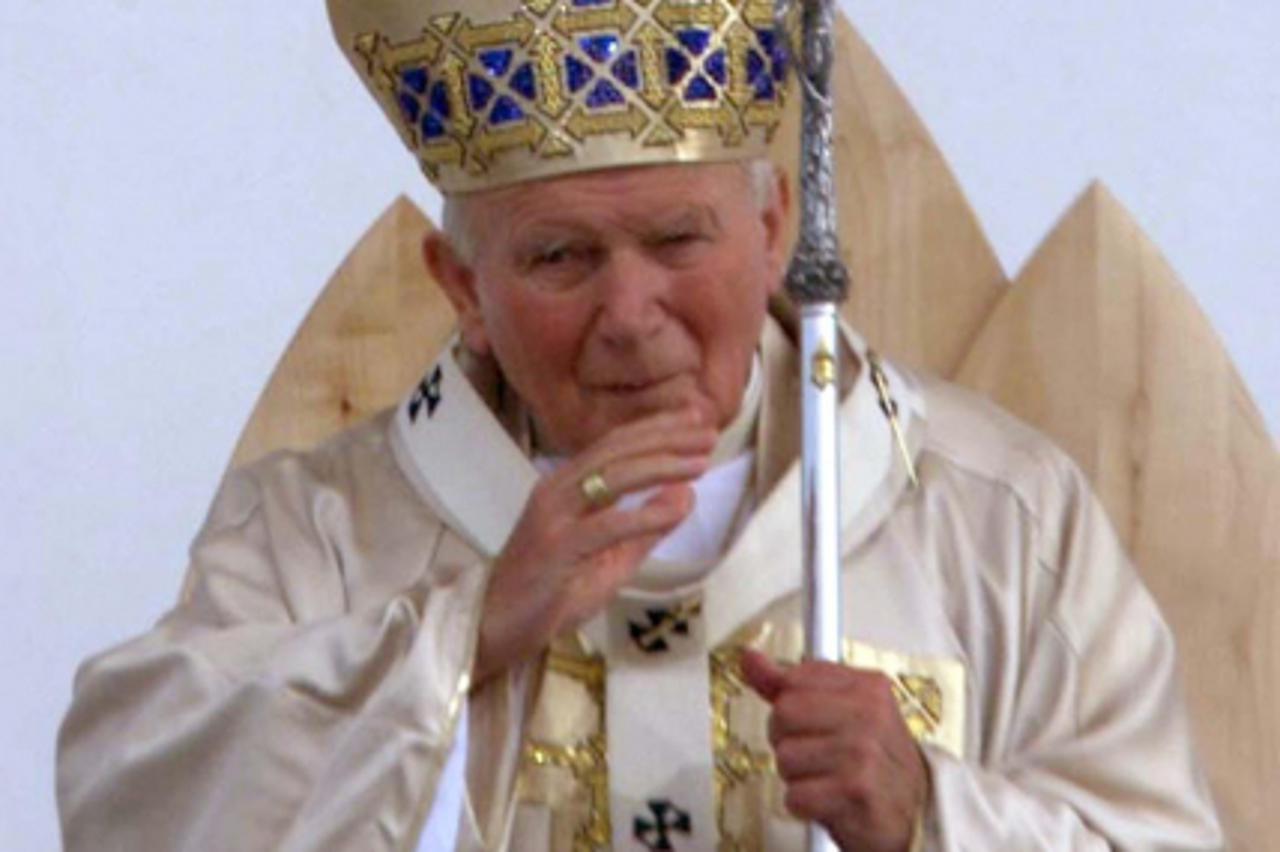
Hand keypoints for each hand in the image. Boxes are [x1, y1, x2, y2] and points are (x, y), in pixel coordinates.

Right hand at [472, 408, 715, 685]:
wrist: (495, 624)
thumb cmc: (551, 591)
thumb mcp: (609, 558)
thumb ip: (646, 528)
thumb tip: (686, 494)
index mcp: (566, 485)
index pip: (615, 445)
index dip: (656, 428)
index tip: (696, 418)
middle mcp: (557, 489)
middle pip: (617, 450)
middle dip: (666, 437)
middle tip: (708, 431)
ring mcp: (554, 515)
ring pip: (613, 477)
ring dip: (661, 465)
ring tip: (700, 462)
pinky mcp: (555, 546)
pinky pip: (606, 523)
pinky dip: (644, 514)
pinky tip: (676, 506)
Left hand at [741, 650, 927, 851]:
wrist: (913, 814)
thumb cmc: (874, 760)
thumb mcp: (842, 710)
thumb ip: (791, 684)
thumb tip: (749, 658)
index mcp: (868, 686)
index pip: (793, 679)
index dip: (790, 708)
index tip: (809, 723)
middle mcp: (869, 714)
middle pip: (783, 715)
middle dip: (788, 741)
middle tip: (817, 755)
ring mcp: (863, 753)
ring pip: (785, 757)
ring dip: (797, 777)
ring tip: (826, 779)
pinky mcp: (855, 792)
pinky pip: (794, 795)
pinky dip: (803, 805)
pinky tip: (828, 800)